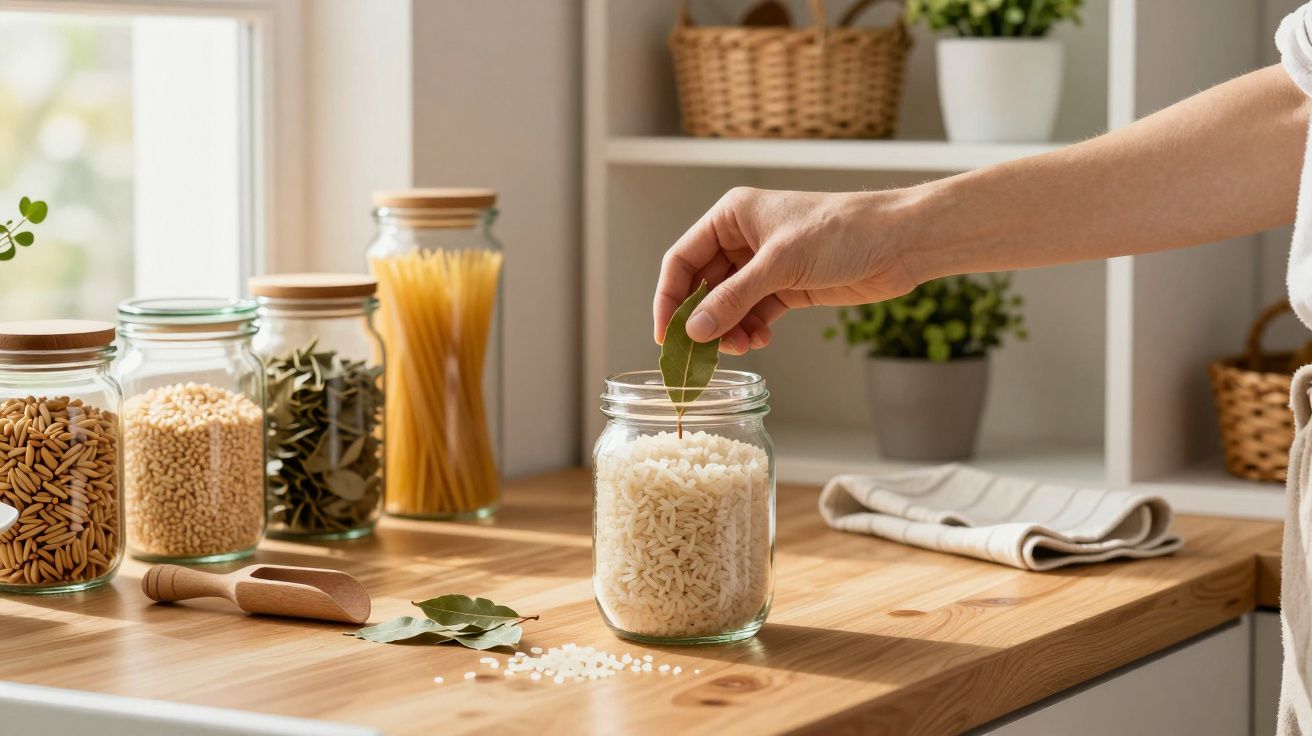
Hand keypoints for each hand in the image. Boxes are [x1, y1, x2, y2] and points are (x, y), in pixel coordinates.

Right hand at [654, 187, 919, 353]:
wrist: (900, 242)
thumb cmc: (843, 231)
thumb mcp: (781, 264)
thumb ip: (734, 298)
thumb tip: (695, 330)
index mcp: (732, 217)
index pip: (682, 260)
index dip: (669, 299)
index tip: (666, 336)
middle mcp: (743, 239)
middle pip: (703, 287)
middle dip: (702, 320)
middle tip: (701, 353)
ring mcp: (765, 265)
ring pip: (728, 305)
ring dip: (728, 330)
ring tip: (741, 347)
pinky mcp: (788, 287)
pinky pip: (754, 313)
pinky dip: (752, 330)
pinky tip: (760, 341)